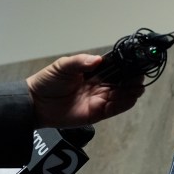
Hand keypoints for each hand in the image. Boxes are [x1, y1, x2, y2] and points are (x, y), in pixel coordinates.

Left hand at [26, 54, 144, 127]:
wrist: (35, 103)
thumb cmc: (48, 81)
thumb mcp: (63, 66)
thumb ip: (80, 61)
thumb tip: (98, 60)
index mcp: (95, 72)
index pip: (117, 68)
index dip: (128, 66)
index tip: (136, 63)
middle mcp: (101, 85)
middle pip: (124, 82)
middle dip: (134, 80)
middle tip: (138, 77)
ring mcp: (100, 100)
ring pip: (123, 96)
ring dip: (132, 92)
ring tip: (135, 88)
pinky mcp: (97, 113)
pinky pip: (115, 109)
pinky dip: (123, 104)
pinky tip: (125, 99)